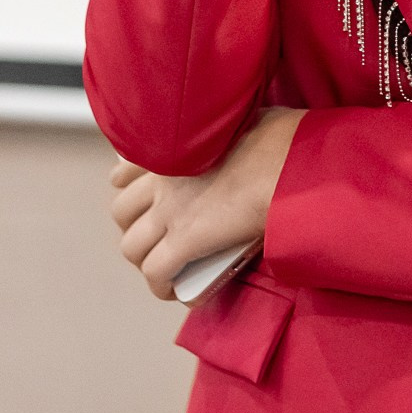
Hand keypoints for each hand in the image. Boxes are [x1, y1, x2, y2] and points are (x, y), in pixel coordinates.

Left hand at [108, 107, 304, 303]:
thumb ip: (227, 133)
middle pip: (122, 213)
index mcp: (174, 144)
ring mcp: (170, 209)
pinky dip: (163, 286)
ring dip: (146, 260)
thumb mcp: (244, 121)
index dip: (129, 191)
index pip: (125, 171)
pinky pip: (157, 272)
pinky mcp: (185, 239)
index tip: (145, 201)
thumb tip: (242, 140)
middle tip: (158, 239)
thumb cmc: (281, 139)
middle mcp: (162, 176)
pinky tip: (177, 291)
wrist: (289, 162)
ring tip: (167, 269)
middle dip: (135, 228)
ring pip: (133, 247)